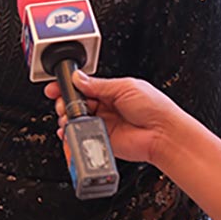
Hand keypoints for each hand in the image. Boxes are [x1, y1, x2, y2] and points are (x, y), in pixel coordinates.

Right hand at [42, 70, 181, 164]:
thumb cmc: (155, 108)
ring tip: (68, 117)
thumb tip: (78, 78)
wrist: (164, 134)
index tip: (55, 87)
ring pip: (77, 120)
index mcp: (111, 91)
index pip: (83, 87)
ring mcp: (104, 124)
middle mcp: (106, 108)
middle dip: (65, 102)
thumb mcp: (125, 87)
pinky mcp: (103, 140)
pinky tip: (70, 131)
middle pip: (77, 103)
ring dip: (68, 118)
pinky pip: (83, 137)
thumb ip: (99, 84)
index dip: (68, 86)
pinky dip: (72, 135)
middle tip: (64, 103)